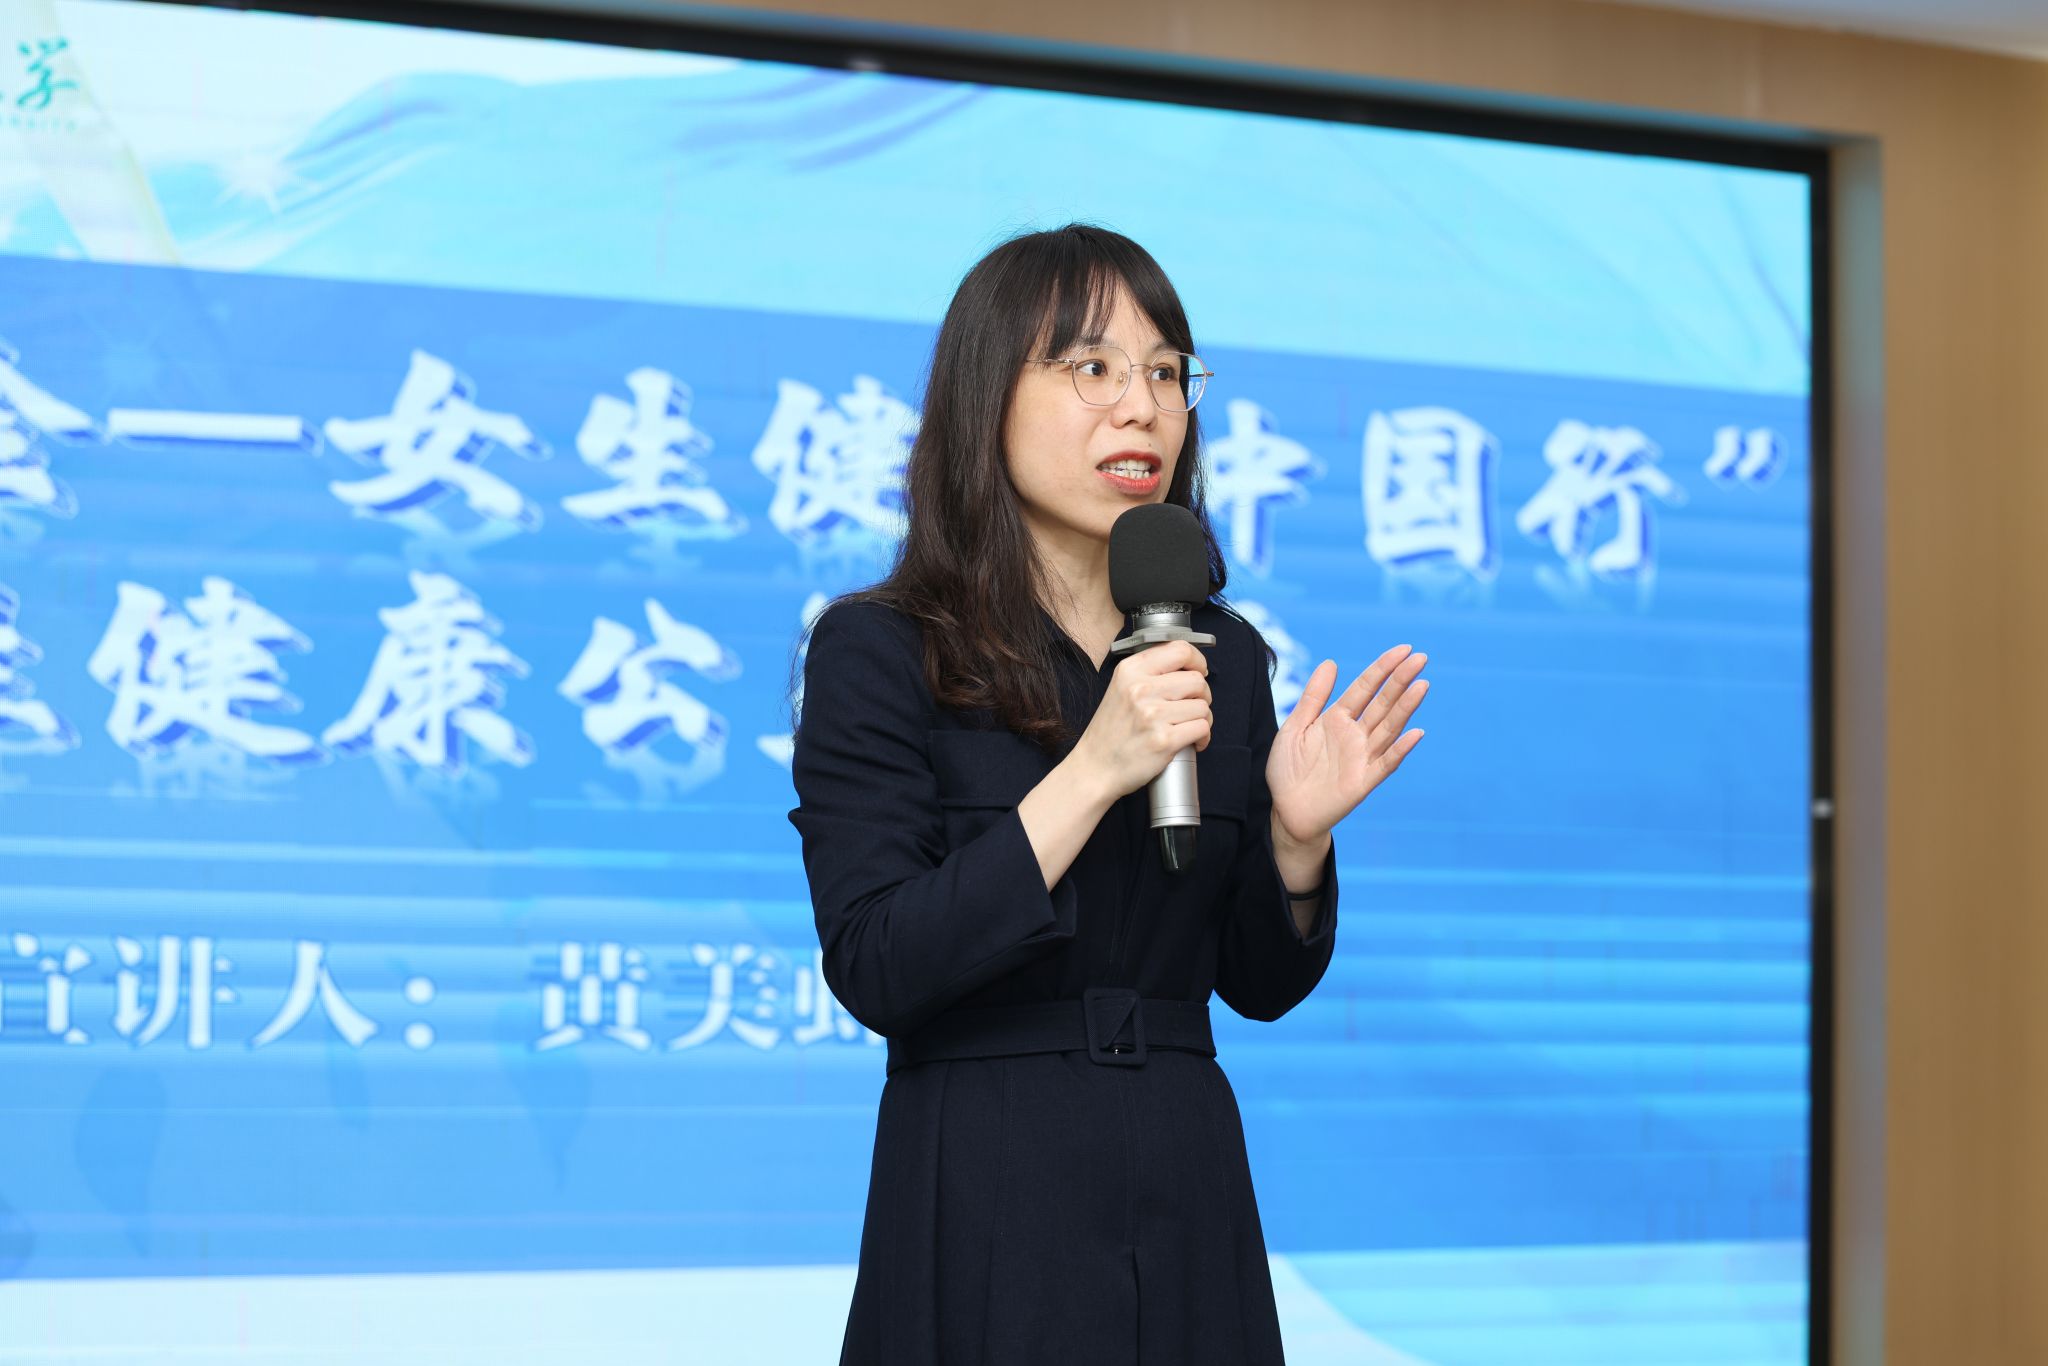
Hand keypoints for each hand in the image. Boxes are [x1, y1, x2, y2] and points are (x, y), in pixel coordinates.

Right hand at [1068, 639, 1211, 800]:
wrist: (1095, 768)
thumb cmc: (1110, 732)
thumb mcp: (1120, 688)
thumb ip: (1149, 673)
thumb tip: (1189, 667)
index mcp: (1130, 670)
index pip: (1180, 650)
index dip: (1198, 661)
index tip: (1199, 671)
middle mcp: (1140, 689)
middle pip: (1197, 680)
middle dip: (1202, 695)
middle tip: (1191, 707)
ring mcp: (1152, 715)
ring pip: (1202, 706)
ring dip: (1203, 718)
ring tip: (1188, 726)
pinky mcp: (1164, 741)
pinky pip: (1202, 728)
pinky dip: (1203, 737)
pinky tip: (1193, 741)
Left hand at [1268, 644, 1428, 846]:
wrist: (1286, 811)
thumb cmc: (1288, 770)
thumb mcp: (1295, 727)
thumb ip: (1313, 697)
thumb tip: (1331, 662)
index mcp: (1337, 718)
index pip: (1365, 687)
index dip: (1383, 668)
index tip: (1403, 649)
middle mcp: (1355, 735)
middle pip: (1382, 703)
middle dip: (1400, 680)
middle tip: (1421, 658)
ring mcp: (1362, 757)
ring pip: (1388, 728)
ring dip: (1405, 708)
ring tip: (1422, 685)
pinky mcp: (1363, 782)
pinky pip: (1385, 763)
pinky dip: (1400, 749)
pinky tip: (1415, 733)